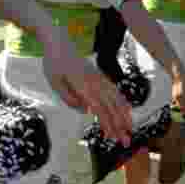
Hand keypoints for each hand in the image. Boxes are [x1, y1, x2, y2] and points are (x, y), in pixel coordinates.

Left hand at [40, 25, 131, 144]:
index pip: (99, 109)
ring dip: (124, 115)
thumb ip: (68, 98)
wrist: (59, 43)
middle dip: (119, 126)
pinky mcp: (99, 75)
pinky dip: (122, 101)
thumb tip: (85, 111)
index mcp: (83, 86)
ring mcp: (99, 78)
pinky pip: (114, 89)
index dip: (107, 124)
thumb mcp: (54, 82)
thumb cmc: (54, 63)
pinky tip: (127, 110)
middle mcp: (94, 82)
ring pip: (115, 99)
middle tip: (126, 141)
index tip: (113, 137)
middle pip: (110, 107)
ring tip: (130, 129)